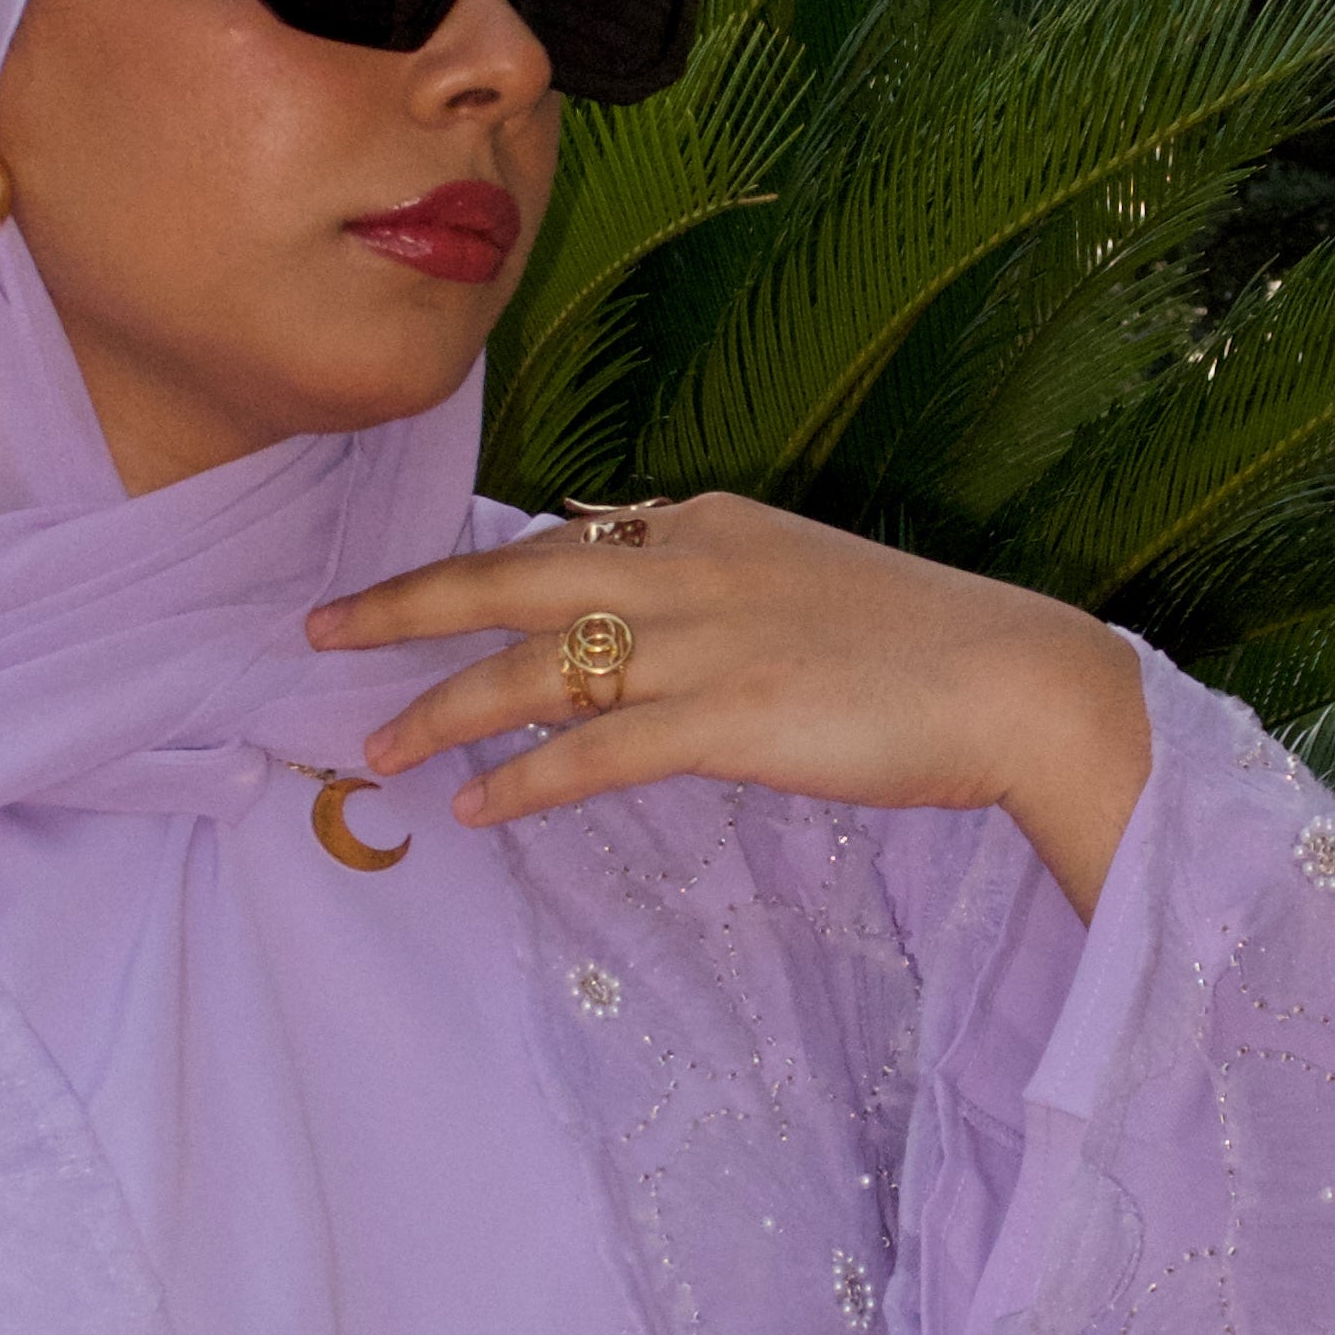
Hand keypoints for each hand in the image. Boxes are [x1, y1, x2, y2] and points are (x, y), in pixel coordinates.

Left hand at [307, 493, 1152, 912]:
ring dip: (436, 711)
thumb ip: (721, 590)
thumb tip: (650, 621)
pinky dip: (519, 779)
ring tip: (371, 749)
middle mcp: (686, 567)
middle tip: (316, 633)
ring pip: (528, 669)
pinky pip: (588, 753)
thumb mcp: (808, 582)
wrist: (1019, 680)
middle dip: (401, 604)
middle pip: (507, 576)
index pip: (565, 539)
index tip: (416, 594)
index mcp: (707, 525)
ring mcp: (701, 643)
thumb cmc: (930, 647)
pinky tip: (473, 809)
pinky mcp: (723, 721)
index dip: (477, 572)